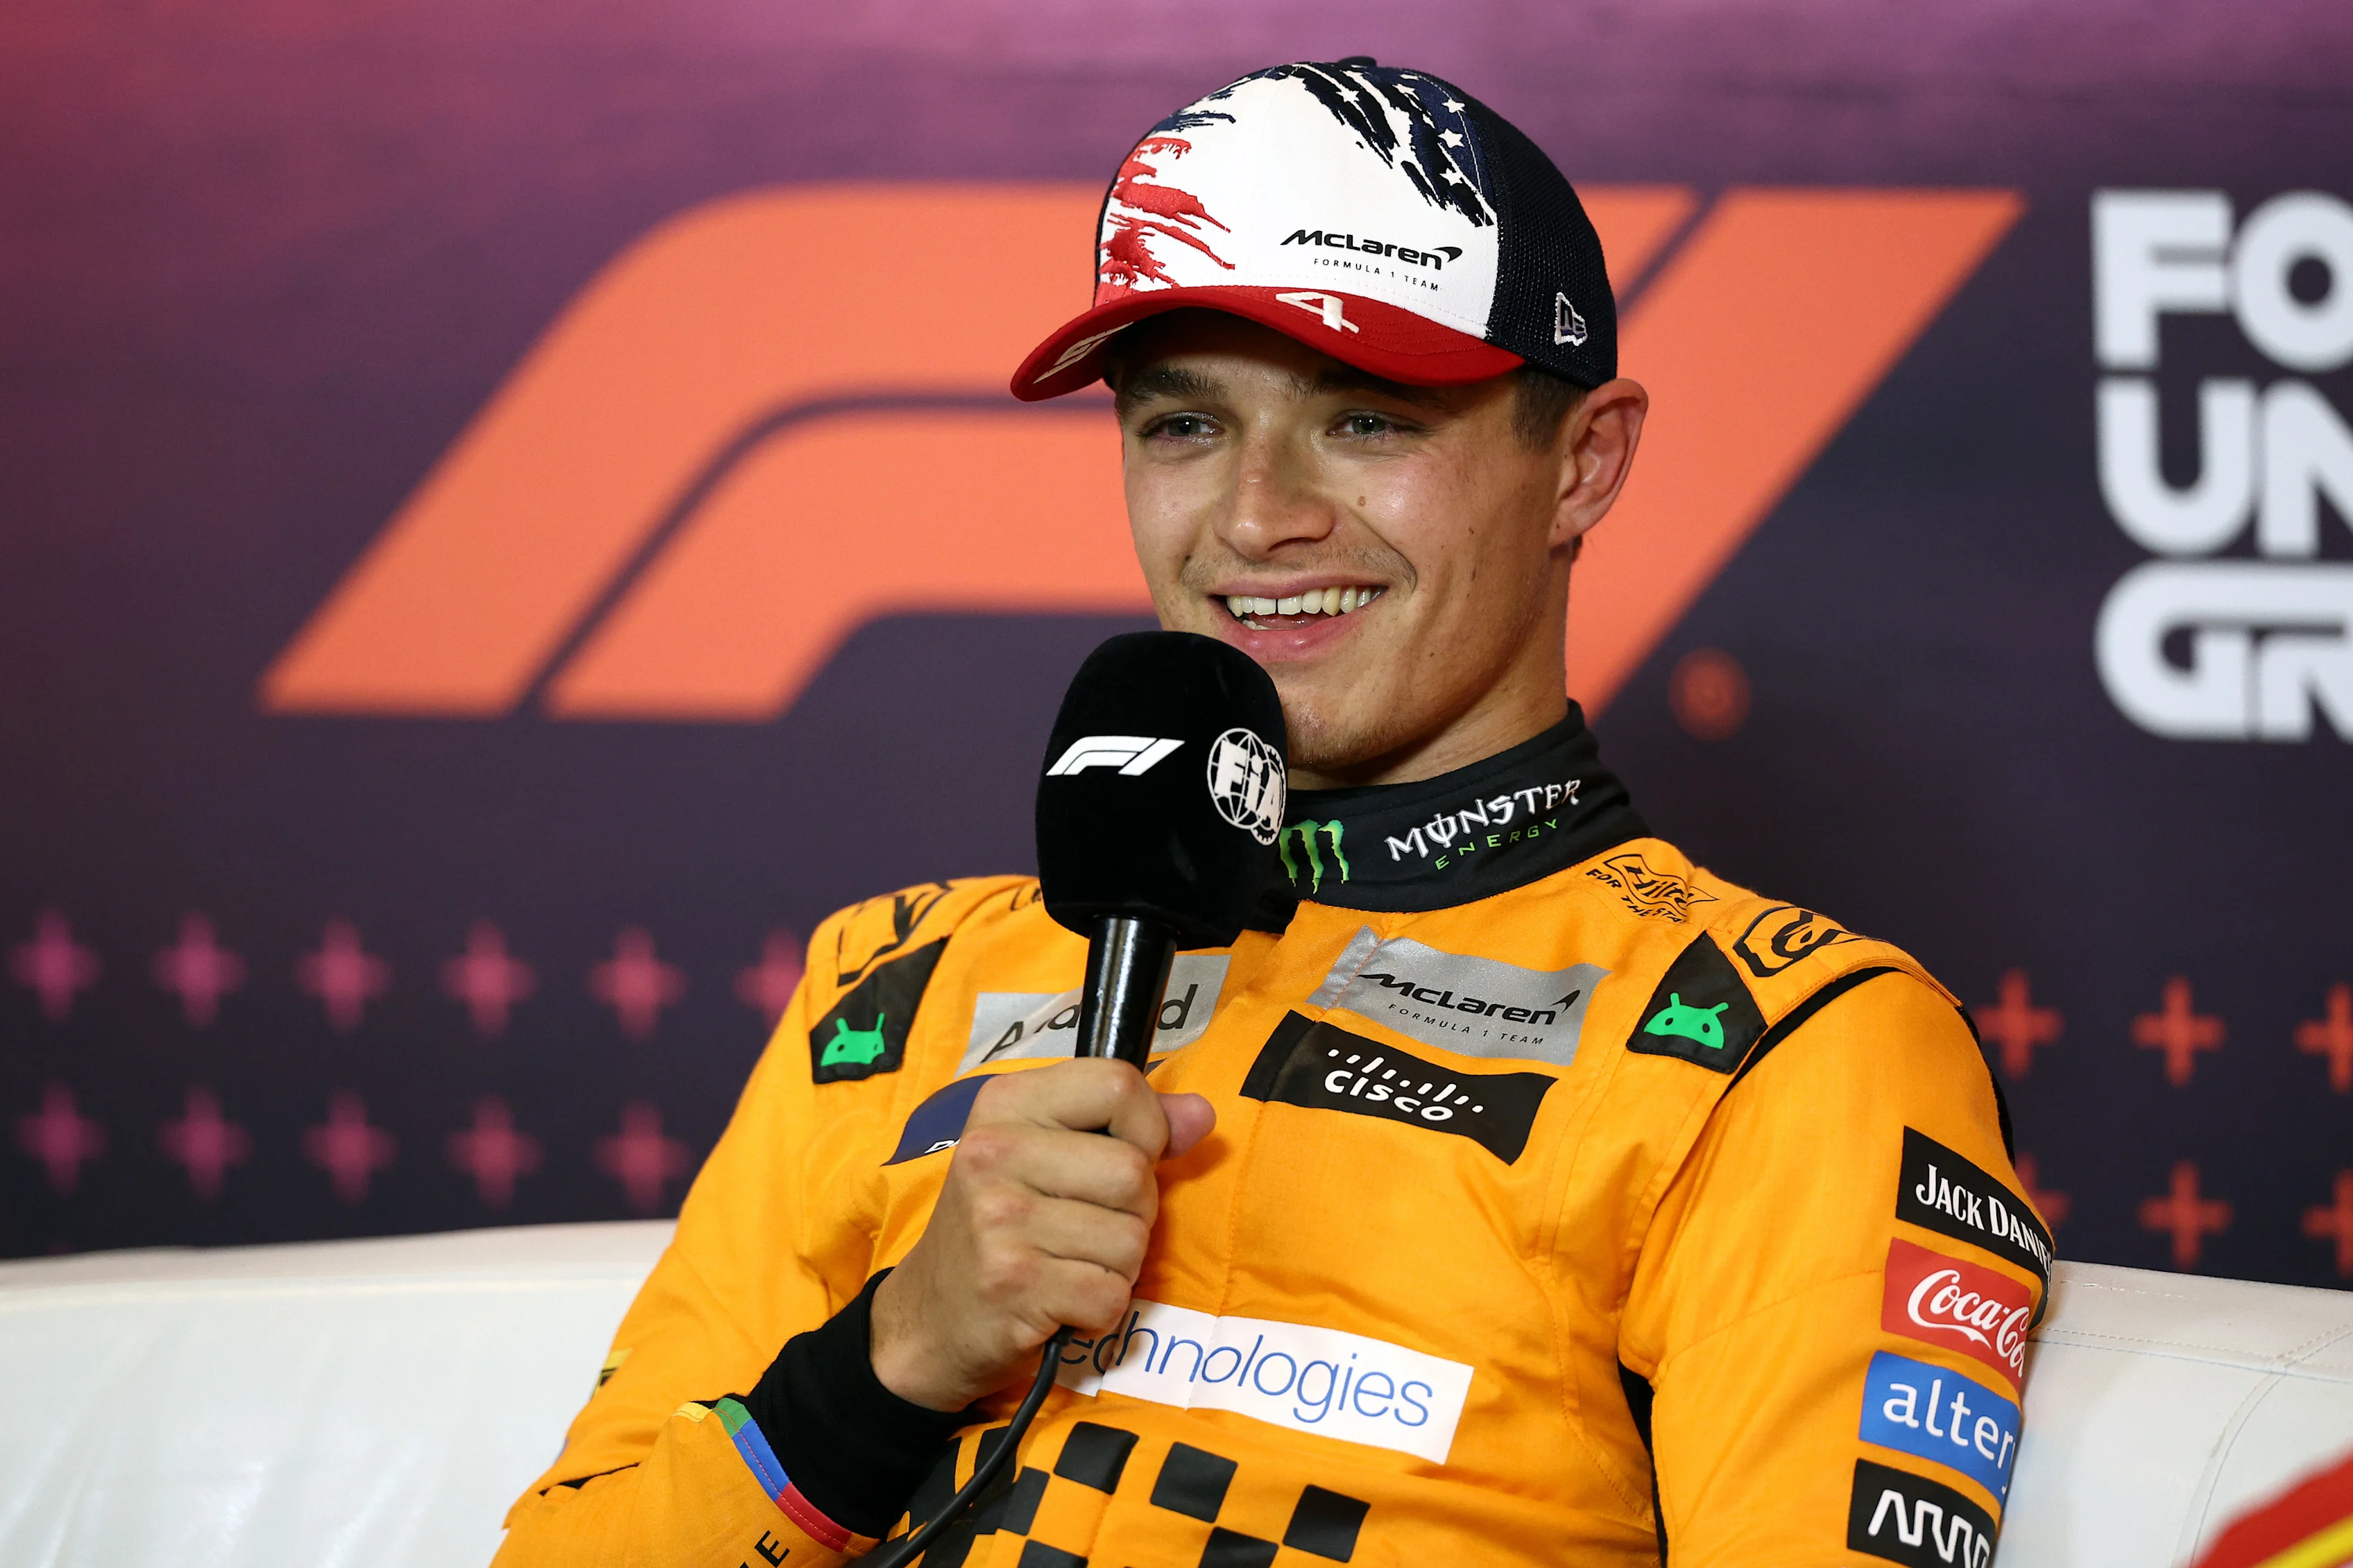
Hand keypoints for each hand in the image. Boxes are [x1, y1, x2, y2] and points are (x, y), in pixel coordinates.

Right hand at [869, 1058, 1215, 1411]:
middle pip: (1135, 1171)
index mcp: (1005, 1103)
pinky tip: (1060, 1300)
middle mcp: (995, 1152)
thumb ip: (1130, 1128)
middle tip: (1086, 1227)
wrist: (929, 1317)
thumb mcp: (1049, 1156)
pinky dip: (1099, 1308)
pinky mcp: (1013, 1283)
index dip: (1146, 1126)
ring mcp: (999, 1218)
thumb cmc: (1000, 1228)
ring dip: (1118, 1265)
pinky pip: (1111, 1293)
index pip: (1118, 1084)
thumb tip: (1203, 1115)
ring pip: (1132, 1239)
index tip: (1123, 1156)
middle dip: (1135, 1212)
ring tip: (1069, 1263)